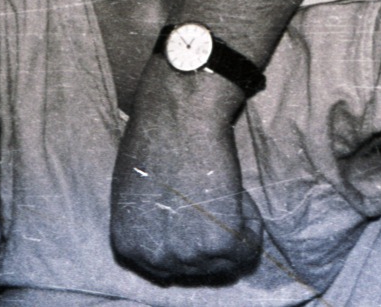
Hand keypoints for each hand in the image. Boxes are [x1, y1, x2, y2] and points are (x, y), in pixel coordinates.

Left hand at [110, 61, 261, 281]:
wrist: (179, 112)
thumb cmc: (156, 139)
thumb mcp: (134, 192)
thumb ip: (149, 225)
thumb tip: (172, 237)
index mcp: (129, 246)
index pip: (168, 268)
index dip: (189, 239)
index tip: (196, 213)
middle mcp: (154, 258)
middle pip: (199, 268)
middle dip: (213, 236)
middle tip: (213, 198)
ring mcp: (186, 254)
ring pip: (226, 261)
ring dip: (233, 227)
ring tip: (222, 190)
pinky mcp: (218, 242)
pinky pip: (248, 248)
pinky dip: (251, 221)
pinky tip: (236, 192)